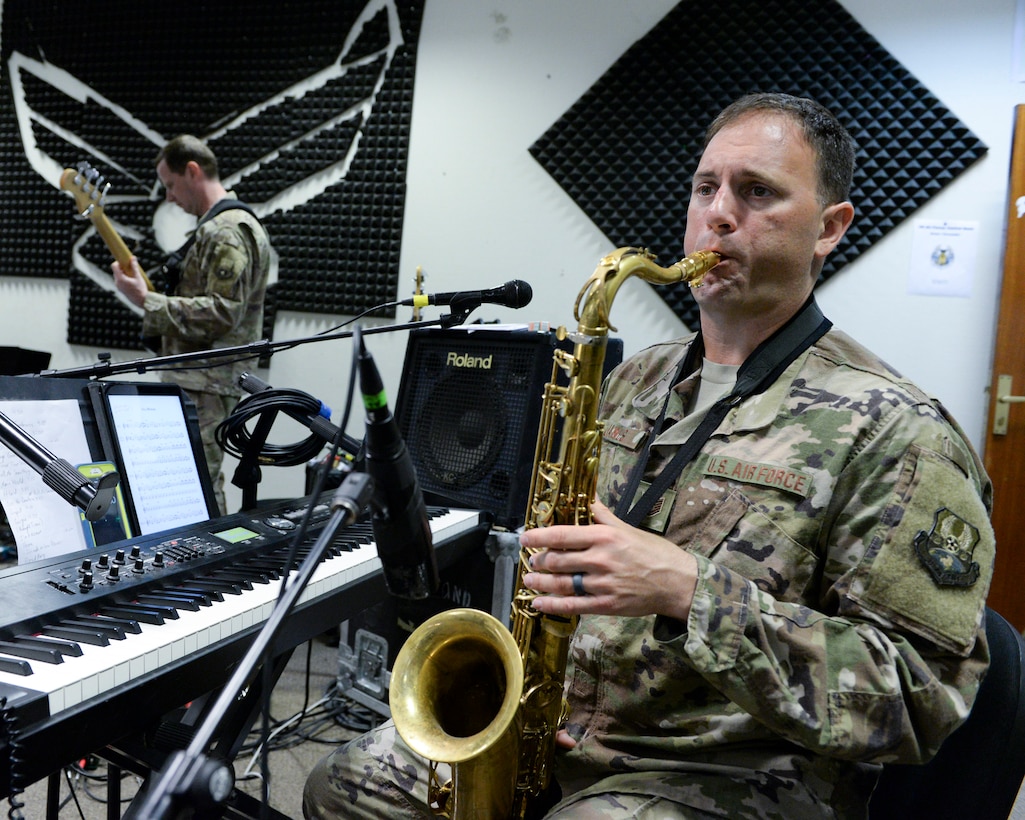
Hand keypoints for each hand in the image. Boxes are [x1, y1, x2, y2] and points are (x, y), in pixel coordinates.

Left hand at [112, 258, 147, 306]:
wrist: (142, 301)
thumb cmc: (140, 289)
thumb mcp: (138, 277)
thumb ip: (134, 267)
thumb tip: (133, 257)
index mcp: (120, 279)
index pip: (114, 266)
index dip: (118, 262)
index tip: (125, 262)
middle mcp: (117, 282)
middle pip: (116, 270)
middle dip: (122, 268)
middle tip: (130, 267)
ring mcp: (118, 286)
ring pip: (118, 275)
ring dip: (123, 273)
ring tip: (132, 275)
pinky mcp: (120, 289)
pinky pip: (120, 280)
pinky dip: (124, 278)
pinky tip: (132, 280)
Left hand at [520, 498, 696, 620]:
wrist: (678, 583)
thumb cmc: (655, 553)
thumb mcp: (628, 528)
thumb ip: (603, 516)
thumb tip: (587, 500)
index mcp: (605, 537)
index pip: (562, 534)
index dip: (539, 536)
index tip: (525, 537)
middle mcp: (601, 560)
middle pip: (557, 560)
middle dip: (538, 560)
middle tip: (531, 559)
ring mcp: (602, 584)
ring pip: (561, 583)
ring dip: (540, 582)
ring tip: (529, 579)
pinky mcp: (606, 605)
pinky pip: (572, 606)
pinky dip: (551, 605)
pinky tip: (538, 603)